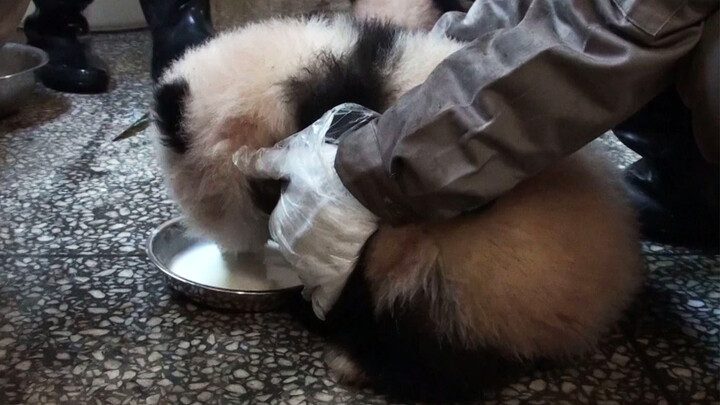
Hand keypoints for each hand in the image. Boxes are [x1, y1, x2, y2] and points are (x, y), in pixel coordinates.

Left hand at [233, 104, 379, 318]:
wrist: (356, 180)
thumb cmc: (321, 168)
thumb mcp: (289, 161)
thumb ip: (264, 165)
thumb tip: (236, 159)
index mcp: (280, 225)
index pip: (281, 232)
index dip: (293, 228)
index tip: (301, 226)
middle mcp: (293, 248)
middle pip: (294, 256)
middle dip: (300, 255)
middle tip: (312, 253)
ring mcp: (315, 262)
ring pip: (308, 276)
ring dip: (308, 281)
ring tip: (309, 290)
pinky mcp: (338, 269)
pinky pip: (329, 293)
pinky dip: (324, 303)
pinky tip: (321, 312)